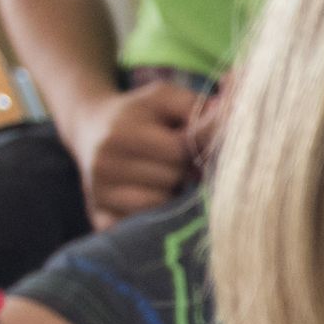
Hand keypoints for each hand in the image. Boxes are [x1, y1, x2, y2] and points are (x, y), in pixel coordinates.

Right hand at [66, 80, 200, 224]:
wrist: (88, 128)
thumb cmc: (138, 113)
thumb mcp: (164, 98)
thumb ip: (197, 106)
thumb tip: (234, 113)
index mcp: (122, 132)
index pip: (181, 149)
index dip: (200, 146)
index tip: (201, 142)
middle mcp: (105, 165)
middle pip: (173, 178)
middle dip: (183, 169)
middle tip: (174, 160)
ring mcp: (100, 195)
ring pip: (162, 204)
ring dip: (171, 192)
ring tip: (160, 176)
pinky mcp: (100, 219)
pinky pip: (145, 225)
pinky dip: (154, 214)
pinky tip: (148, 194)